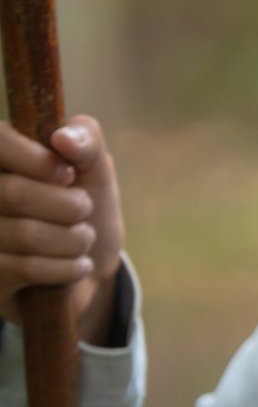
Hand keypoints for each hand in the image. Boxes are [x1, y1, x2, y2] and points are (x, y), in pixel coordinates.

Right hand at [0, 117, 124, 345]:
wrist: (88, 267)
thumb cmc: (84, 207)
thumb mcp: (94, 169)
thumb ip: (85, 140)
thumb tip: (62, 138)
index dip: (37, 159)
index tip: (68, 175)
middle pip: (14, 193)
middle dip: (70, 206)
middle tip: (83, 210)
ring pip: (25, 234)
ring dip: (74, 239)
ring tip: (82, 239)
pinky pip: (26, 268)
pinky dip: (66, 267)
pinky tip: (76, 265)